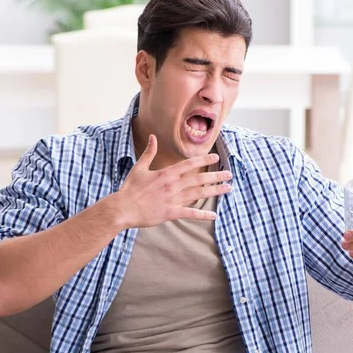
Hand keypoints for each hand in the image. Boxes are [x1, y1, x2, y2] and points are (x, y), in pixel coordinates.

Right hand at [114, 134, 231, 228]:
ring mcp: (173, 199)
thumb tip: (152, 137)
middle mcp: (172, 185)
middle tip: (229, 175)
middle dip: (216, 176)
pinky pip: (190, 213)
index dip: (204, 160)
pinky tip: (214, 215)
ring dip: (214, 191)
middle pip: (199, 179)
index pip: (189, 164)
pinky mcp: (170, 213)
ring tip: (227, 189)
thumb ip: (149, 153)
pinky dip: (202, 215)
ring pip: (198, 195)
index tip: (216, 158)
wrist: (123, 208)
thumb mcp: (139, 168)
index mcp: (166, 174)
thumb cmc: (130, 188)